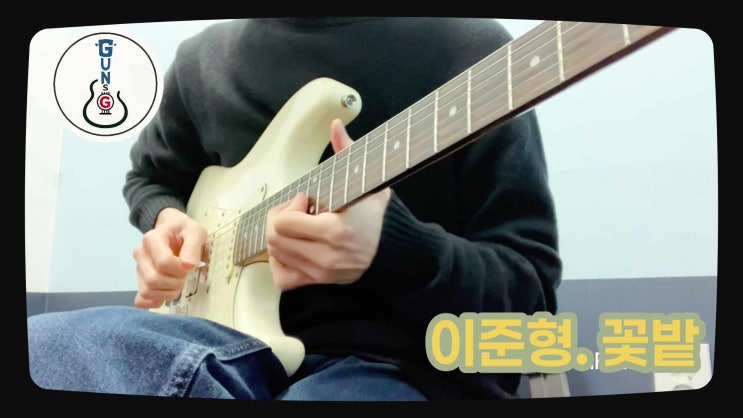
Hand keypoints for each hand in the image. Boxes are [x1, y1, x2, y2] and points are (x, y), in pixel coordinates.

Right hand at [132, 207, 206, 308]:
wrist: (173, 230)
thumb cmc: (184, 231)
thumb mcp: (195, 231)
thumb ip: (193, 246)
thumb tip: (188, 265)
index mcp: (152, 239)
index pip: (163, 262)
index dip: (180, 269)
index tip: (188, 266)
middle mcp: (141, 254)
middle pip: (153, 280)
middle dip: (175, 282)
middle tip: (184, 276)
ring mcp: (139, 268)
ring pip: (147, 291)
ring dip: (168, 293)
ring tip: (178, 282)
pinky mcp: (140, 281)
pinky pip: (141, 300)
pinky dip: (155, 301)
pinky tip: (167, 293)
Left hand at [265, 119, 390, 290]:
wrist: (396, 250)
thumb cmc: (379, 215)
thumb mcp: (368, 181)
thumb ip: (348, 152)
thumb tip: (335, 125)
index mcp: (334, 231)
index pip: (284, 224)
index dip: (289, 206)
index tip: (306, 198)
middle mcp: (325, 256)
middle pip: (274, 239)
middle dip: (280, 219)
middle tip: (298, 210)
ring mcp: (321, 273)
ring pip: (276, 256)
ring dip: (281, 237)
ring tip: (299, 226)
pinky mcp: (319, 282)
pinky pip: (283, 279)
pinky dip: (280, 262)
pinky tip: (293, 247)